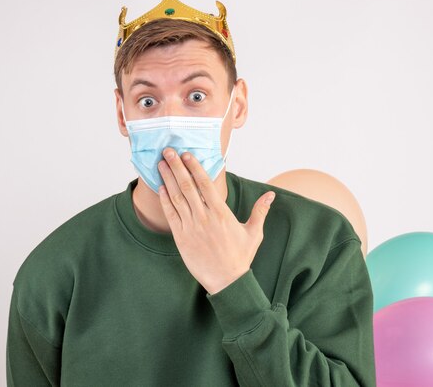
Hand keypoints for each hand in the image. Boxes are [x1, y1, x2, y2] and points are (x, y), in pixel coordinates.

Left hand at [157, 148, 275, 294]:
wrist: (226, 281)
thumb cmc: (240, 257)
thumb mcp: (254, 233)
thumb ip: (260, 211)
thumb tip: (271, 196)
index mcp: (221, 213)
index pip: (205, 184)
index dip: (195, 167)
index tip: (187, 155)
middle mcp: (204, 217)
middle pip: (188, 186)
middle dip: (176, 167)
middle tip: (168, 151)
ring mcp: (191, 227)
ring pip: (177, 197)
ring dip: (168, 179)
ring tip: (161, 164)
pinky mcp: (181, 238)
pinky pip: (171, 215)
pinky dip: (165, 200)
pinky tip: (161, 187)